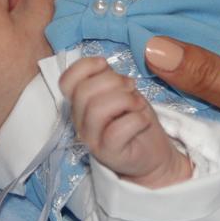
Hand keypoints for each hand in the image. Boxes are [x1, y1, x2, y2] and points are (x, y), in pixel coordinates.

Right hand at [59, 56, 190, 187]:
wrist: (154, 156)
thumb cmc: (135, 119)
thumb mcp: (122, 91)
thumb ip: (108, 78)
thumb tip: (102, 64)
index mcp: (80, 102)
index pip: (66, 81)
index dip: (84, 67)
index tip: (105, 64)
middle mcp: (80, 121)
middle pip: (84, 91)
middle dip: (113, 82)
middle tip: (131, 88)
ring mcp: (91, 139)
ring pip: (97, 109)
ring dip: (126, 100)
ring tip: (137, 105)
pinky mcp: (108, 153)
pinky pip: (116, 130)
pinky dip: (136, 119)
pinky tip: (143, 121)